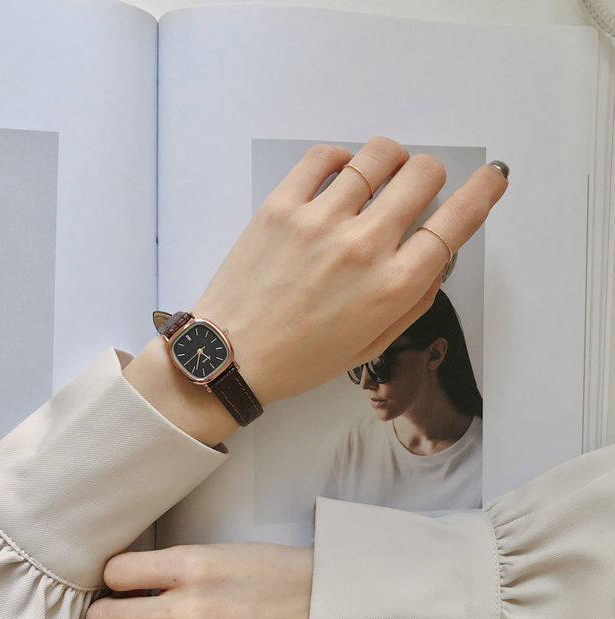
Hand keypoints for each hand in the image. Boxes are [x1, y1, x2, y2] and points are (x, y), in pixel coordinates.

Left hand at [192, 138, 506, 403]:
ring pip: (379, 154)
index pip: (456, 222)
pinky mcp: (281, 205)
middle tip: (414, 191)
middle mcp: (363, 246)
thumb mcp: (372, 344)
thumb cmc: (301, 358)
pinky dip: (340, 160)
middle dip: (429, 177)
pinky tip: (337, 181)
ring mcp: (320, 220)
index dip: (483, 192)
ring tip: (376, 180)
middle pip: (423, 175)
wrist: (231, 356)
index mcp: (392, 286)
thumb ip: (413, 300)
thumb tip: (436, 255)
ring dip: (390, 161)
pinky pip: (325, 156)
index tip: (492, 177)